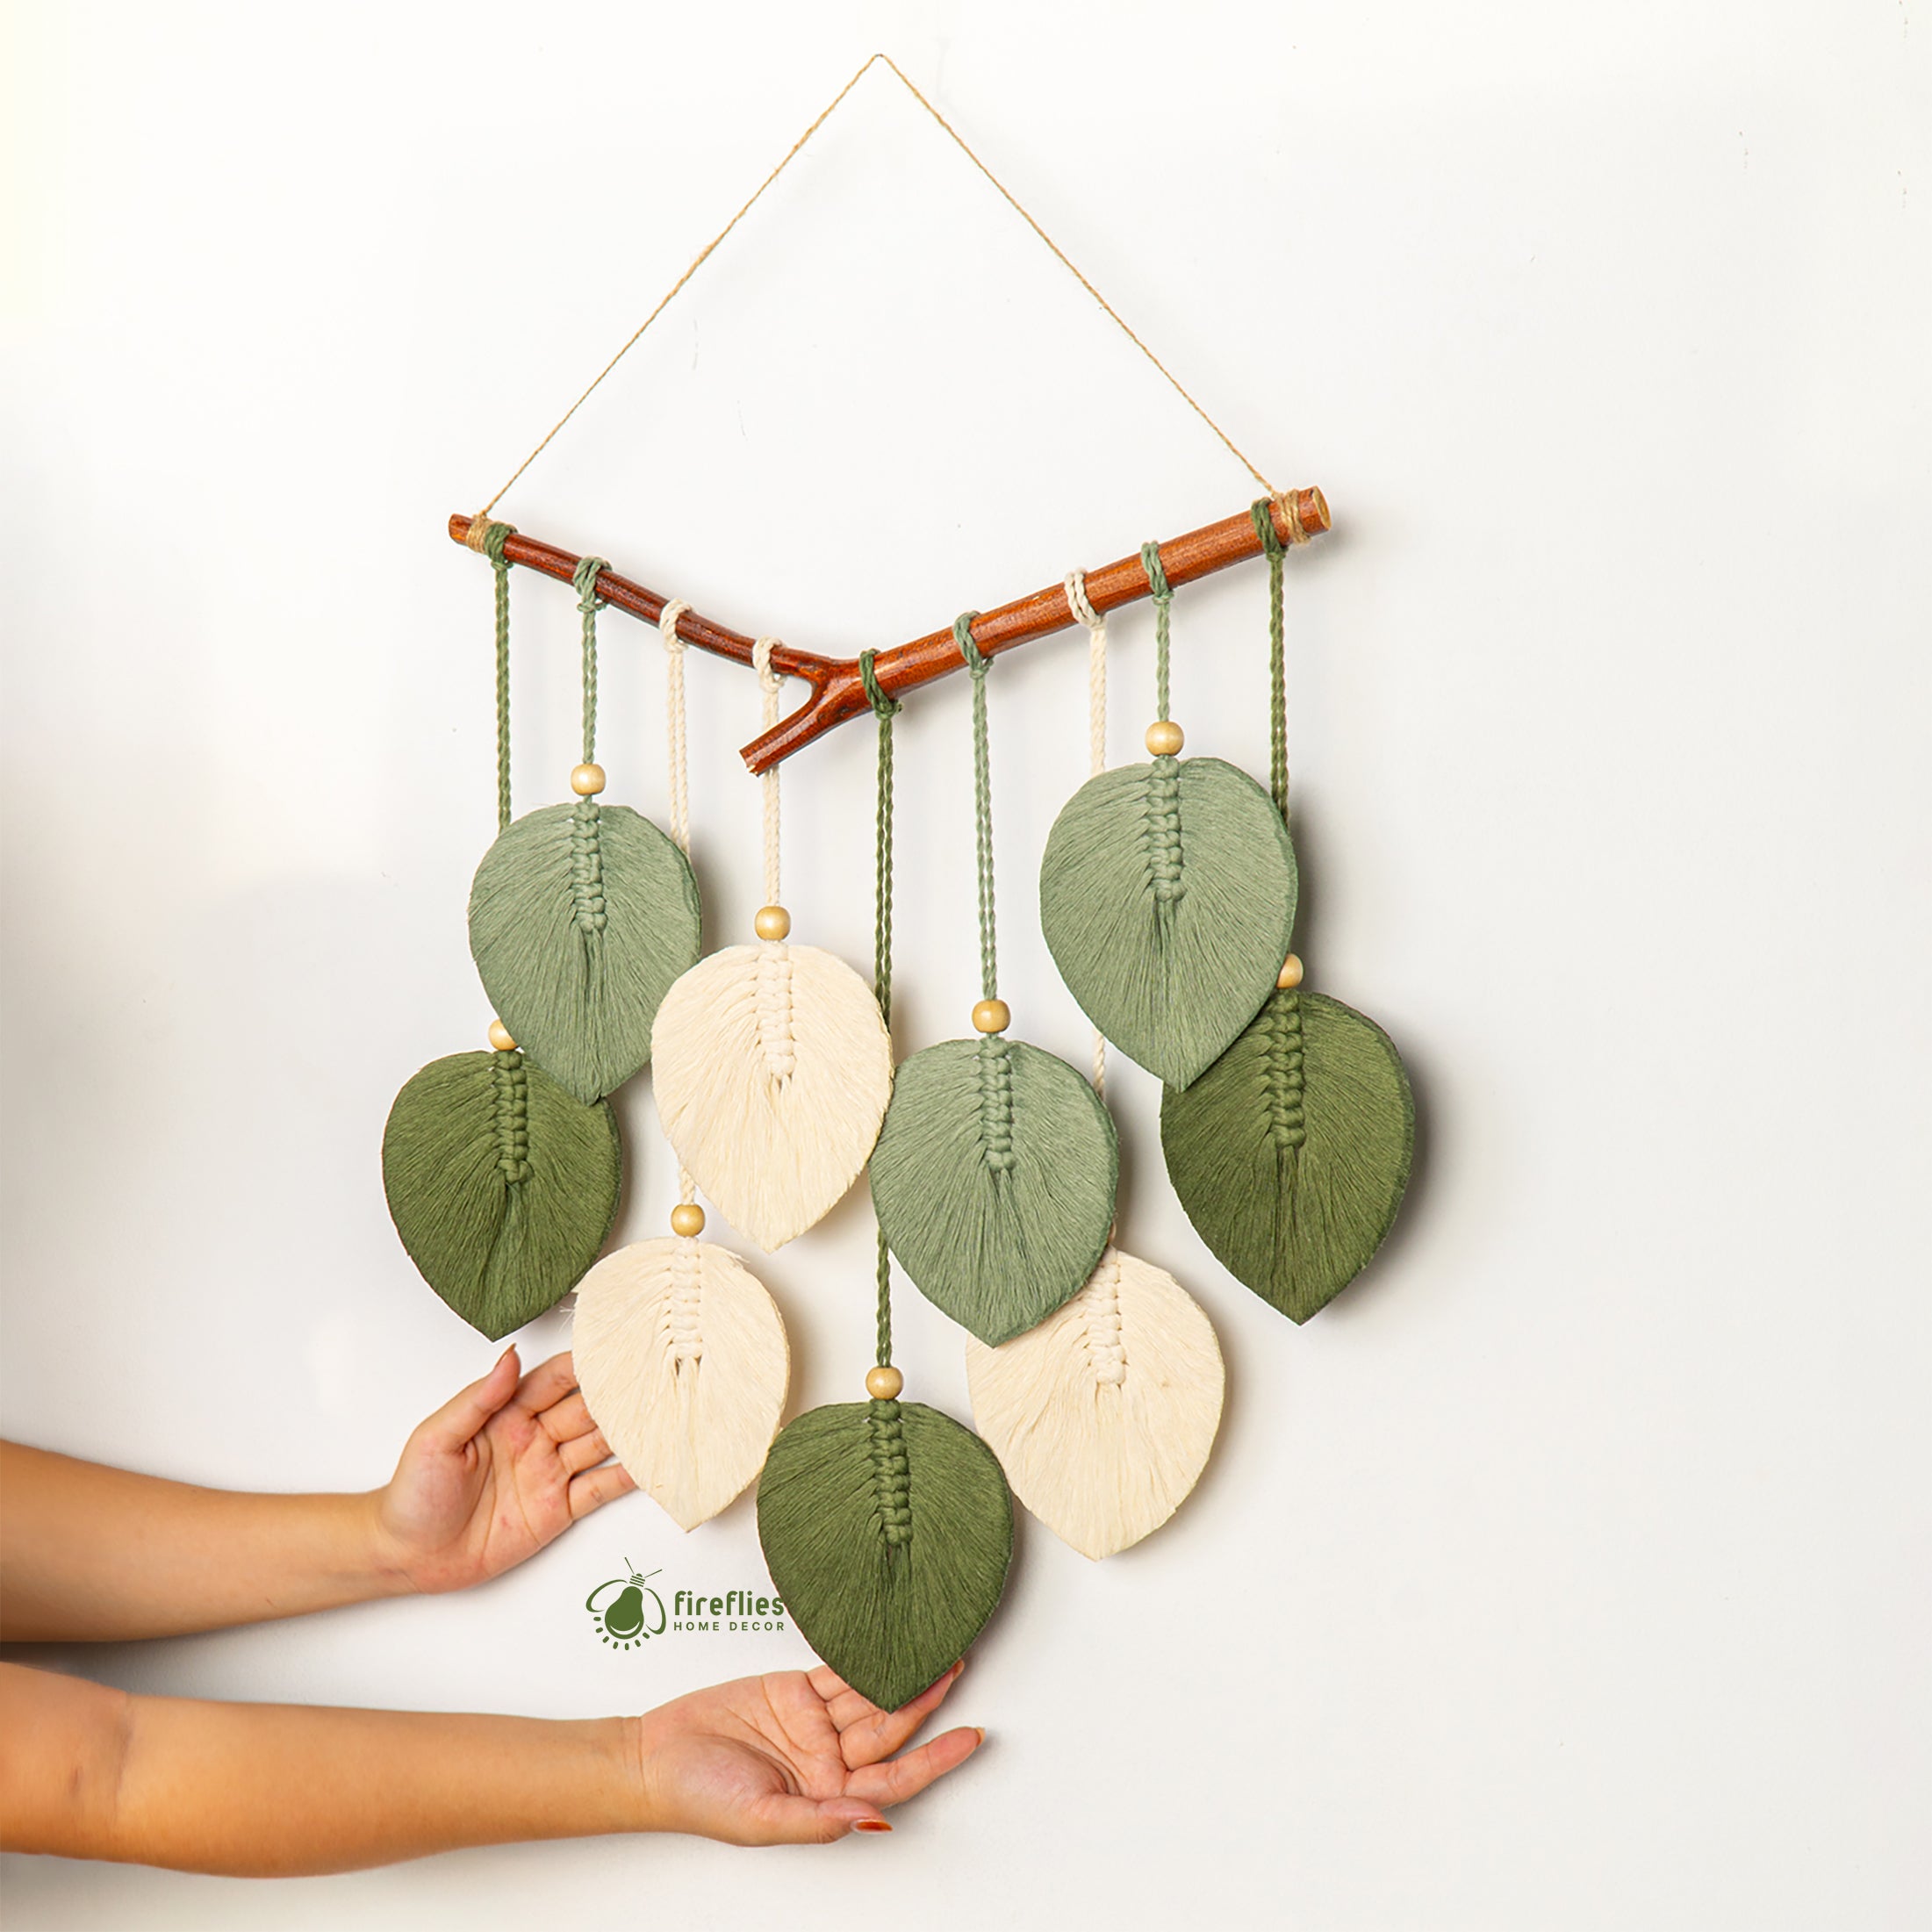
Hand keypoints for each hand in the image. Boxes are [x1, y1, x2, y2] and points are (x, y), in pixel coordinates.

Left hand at [374, 1348, 632, 1594]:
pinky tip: (649, 1463)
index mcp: (507, 1415)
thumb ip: (478, 1399)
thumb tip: (509, 1358)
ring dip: (629, 1431)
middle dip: (618, 1393)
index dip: (584, 1363)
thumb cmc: (414, 1494)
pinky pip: (599, 1489)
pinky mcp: (557, 1510)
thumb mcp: (436, 1438)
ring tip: (663, 1415)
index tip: (614, 1347)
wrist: (408, 1555)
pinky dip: (627, 1478)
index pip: (555, 1380)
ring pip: (599, 1444)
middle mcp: (535, 1438)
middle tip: (653, 1377)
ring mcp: (549, 1473)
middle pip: (586, 1409)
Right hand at [631, 1662, 981, 1843]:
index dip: (936, 1758)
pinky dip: (863, 1657)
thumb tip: (873, 1821)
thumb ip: (818, 1821)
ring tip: (939, 1650)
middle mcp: (829, 1760)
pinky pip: (838, 1672)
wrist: (654, 1757)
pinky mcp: (794, 1692)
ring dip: (903, 1676)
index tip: (972, 1738)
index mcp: (828, 1796)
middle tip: (958, 1667)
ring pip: (869, 1696)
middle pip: (889, 1730)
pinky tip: (889, 1642)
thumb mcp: (761, 1821)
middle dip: (926, 1701)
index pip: (896, 1777)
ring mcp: (814, 1724)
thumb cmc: (700, 1799)